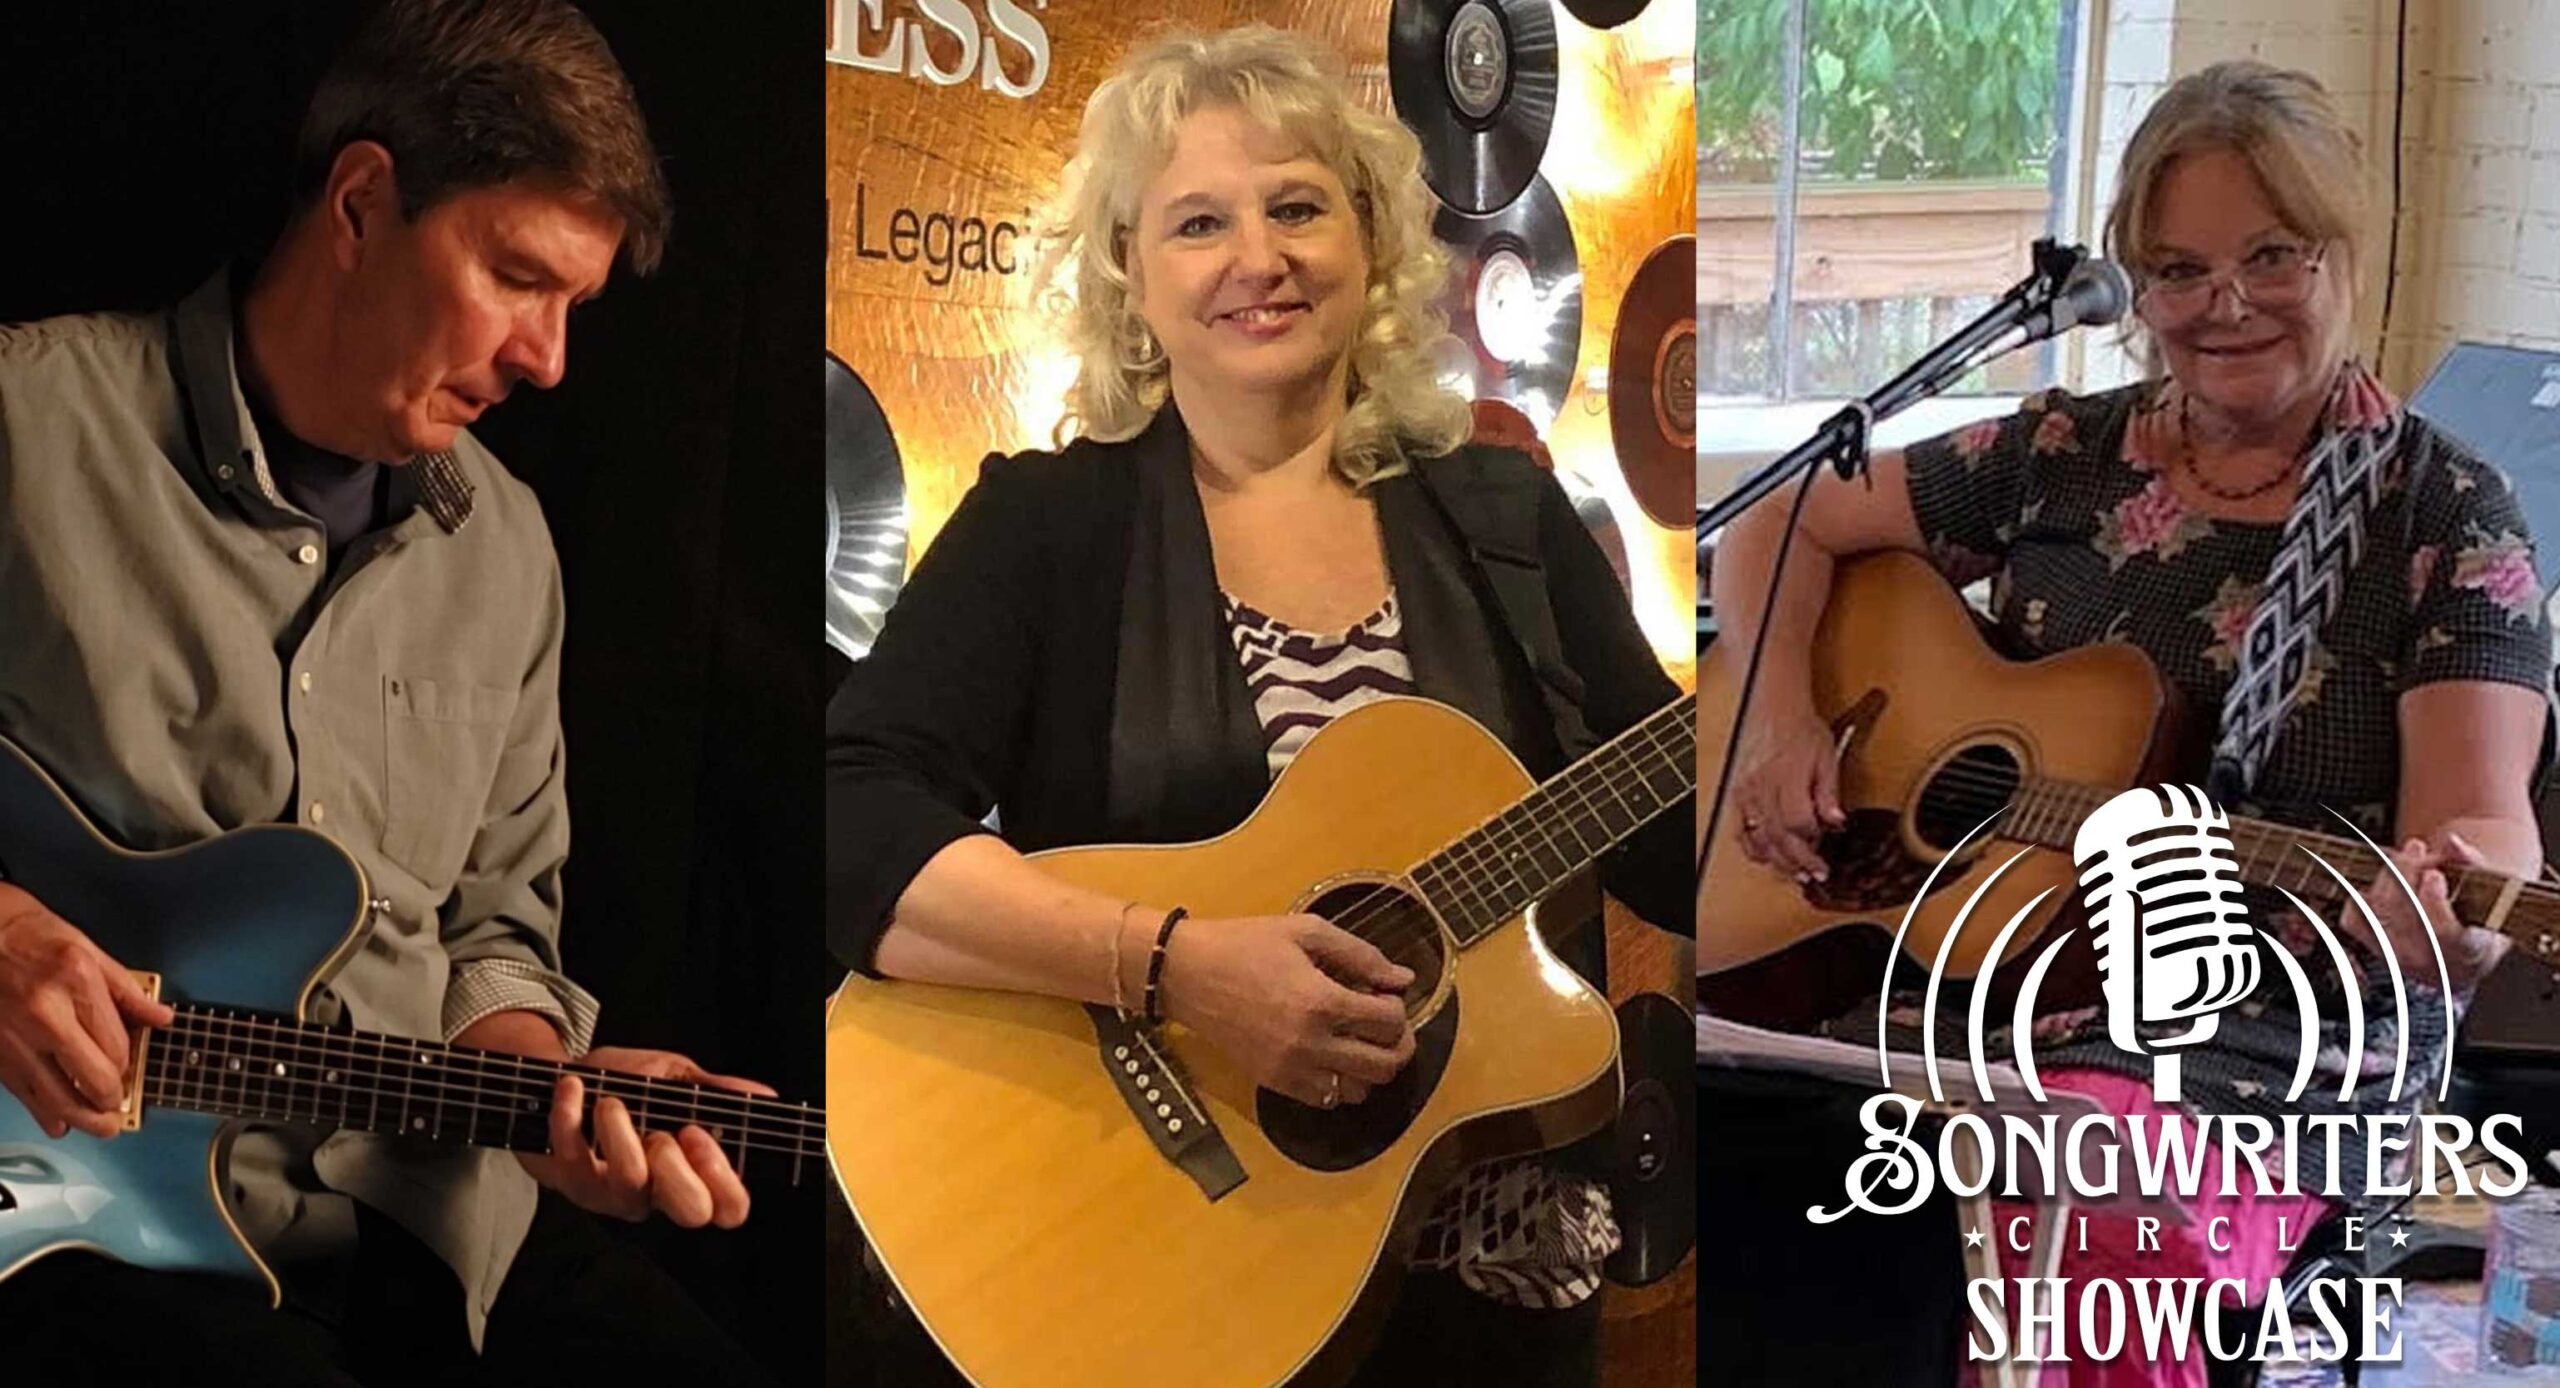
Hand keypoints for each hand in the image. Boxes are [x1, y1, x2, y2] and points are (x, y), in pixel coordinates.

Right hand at [0, 882, 173, 1138]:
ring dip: (84, 1119)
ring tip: (102, 1126)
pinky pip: (25, 1094)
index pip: (116, 1046)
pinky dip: (45, 1113)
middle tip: (118, 1105)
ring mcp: (16, 1038)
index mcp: (77, 983)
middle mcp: (46, 1015)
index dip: (126, 1065)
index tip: (126, 1068)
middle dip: (112, 1100)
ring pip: (58, 1097)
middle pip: (93, 1078)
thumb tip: (162, 1018)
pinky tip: (59, 1123)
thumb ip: (127, 990)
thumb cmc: (33, 937)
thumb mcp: (88, 950)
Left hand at [518, 1046, 774, 1228]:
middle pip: (691, 1211)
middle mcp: (655, 1195)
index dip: (724, 1179)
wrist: (559, 1083)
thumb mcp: (674, 1081)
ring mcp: (612, 1195)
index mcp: (690, 1174)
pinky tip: (573, 1089)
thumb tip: (764, 1095)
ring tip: (610, 1101)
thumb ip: (713, 1092)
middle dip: (679, 1165)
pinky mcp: (571, 1182)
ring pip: (630, 1183)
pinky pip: (575, 1158)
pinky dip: (571, 1115)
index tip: (699, 1134)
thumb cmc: (625, 1086)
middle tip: (661, 1133)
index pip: (729, 1208)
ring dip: (619, 1130)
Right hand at [1155, 913, 1416, 1108]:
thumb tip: (1404, 979)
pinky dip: (1339, 1083)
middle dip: (1397, 1043)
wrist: (1187, 974)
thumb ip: (1361, 955)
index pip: (1390, 1023)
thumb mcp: (1306, 932)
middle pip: (1385, 1065)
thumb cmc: (1246, 944)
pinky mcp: (1273, 1082)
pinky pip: (1325, 1100)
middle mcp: (1311, 1044)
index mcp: (1322, 1002)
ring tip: (1357, 1040)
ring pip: (1359, 1091)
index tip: (1383, 994)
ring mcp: (1291, 1069)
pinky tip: (1331, 1055)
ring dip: (1370, 1067)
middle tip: (1385, 1023)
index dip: (1397, 1007)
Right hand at [1730, 696, 1845, 883]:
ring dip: (1777, 860)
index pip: (1798, 821)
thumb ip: (1830, 792)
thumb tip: (1837, 821)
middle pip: (1778, 836)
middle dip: (1798, 861)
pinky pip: (1741, 829)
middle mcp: (1763, 787)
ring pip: (1758, 837)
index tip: (1824, 845)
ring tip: (1795, 873)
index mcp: (1787, 776)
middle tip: (1815, 874)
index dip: (1812, 839)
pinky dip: (1752, 847)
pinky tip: (1767, 856)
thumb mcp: (1827, 756)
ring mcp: (1747, 792)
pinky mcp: (1739, 794)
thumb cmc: (1801, 729)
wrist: (1773, 710)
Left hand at [2348, 832, 2507, 996]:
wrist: (2460, 949)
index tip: (2434, 874)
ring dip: (2389, 877)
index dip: (2434, 902)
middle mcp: (2431, 964)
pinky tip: (2387, 879)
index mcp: (2469, 953)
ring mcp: (2398, 960)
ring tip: (2408, 855)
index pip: (2444, 933)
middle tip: (2416, 848)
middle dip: (2407, 875)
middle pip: (2406, 918)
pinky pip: (2355, 919)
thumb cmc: (2478, 914)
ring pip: (2379, 914)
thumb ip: (2472, 863)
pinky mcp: (2375, 950)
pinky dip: (2365, 894)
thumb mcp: (2488, 890)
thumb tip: (2453, 842)